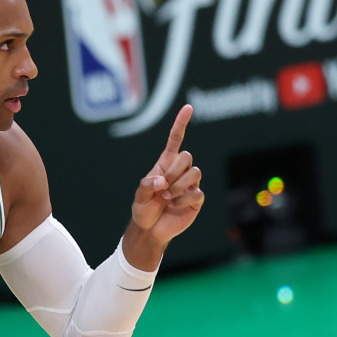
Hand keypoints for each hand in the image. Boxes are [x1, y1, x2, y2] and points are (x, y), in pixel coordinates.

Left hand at [131, 104, 203, 244]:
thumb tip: (162, 181)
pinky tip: (173, 206)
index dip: (181, 124)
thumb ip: (147, 186)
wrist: (150, 229)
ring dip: (178, 186)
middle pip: (188, 157)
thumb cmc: (144, 209)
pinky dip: (182, 200)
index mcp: (165, 164)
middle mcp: (180, 172)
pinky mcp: (196, 199)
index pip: (175, 140)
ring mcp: (190, 185)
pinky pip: (197, 192)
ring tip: (166, 198)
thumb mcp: (139, 196)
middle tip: (162, 187)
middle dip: (174, 172)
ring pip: (195, 173)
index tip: (188, 108)